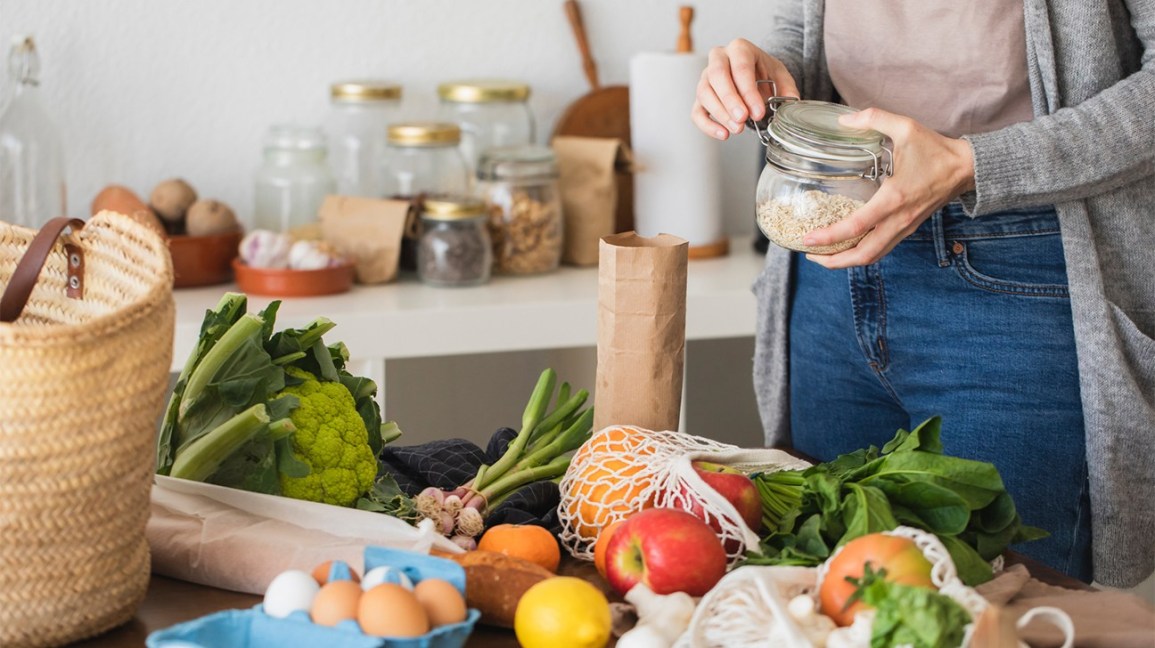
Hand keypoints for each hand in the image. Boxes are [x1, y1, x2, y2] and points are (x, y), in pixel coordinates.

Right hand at [691, 38, 799, 140]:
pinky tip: (723, 134)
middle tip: (742, 119)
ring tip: (737, 128)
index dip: (748, 92)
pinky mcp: (700, 96)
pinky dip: (707, 125)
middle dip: (730, 100)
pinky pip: (697, 111)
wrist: (753, 75)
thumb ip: (787, 89)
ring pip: (704, 93)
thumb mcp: (781, 76)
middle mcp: (718, 58)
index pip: (740, 68)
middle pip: (717, 76)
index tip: (758, 112)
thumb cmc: (764, 73)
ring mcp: (706, 77)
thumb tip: (791, 101)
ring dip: (720, 113)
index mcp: (740, 48)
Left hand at [803, 108, 976, 268]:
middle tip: (809, 253)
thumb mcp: (906, 127)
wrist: (966, 168)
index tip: (808, 239)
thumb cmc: (936, 150)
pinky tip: (847, 243)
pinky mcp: (908, 228)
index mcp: (894, 199)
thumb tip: (844, 120)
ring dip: (847, 260)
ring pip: (873, 256)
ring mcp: (905, 227)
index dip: (830, 237)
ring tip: (824, 254)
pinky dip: (861, 252)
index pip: (856, 226)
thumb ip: (874, 118)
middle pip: (863, 255)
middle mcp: (899, 220)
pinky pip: (881, 248)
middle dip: (834, 261)